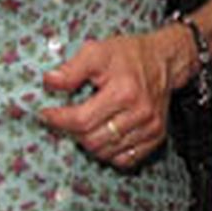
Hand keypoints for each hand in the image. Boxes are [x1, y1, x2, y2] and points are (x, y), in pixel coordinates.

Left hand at [39, 29, 182, 169]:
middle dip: (73, 131)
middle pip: (92, 140)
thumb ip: (72, 68)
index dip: (58, 120)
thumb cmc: (130, 55)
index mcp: (124, 92)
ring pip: (106, 152)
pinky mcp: (156, 136)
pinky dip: (110, 152)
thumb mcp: (98, 51)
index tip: (47, 114)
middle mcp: (140, 112)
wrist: (165, 59)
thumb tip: (50, 82)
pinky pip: (125, 159)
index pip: (81, 120)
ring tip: (86, 124)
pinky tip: (105, 135)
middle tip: (67, 118)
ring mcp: (150, 127)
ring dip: (90, 142)